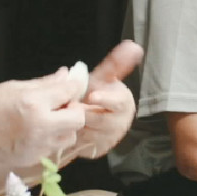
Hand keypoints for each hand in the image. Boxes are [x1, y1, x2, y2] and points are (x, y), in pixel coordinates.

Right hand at [0, 69, 86, 168]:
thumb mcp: (15, 87)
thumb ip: (44, 83)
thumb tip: (66, 75)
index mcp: (34, 103)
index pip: (69, 92)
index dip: (71, 87)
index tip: (67, 87)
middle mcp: (40, 127)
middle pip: (78, 119)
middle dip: (73, 110)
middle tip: (60, 106)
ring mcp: (38, 146)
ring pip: (70, 136)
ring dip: (65, 127)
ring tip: (48, 120)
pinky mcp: (34, 159)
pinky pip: (54, 147)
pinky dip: (51, 139)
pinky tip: (36, 132)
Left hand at [70, 40, 142, 158]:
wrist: (91, 118)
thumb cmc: (97, 93)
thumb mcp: (104, 78)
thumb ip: (116, 64)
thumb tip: (134, 46)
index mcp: (123, 102)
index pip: (118, 102)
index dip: (106, 100)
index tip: (92, 96)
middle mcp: (120, 122)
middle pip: (102, 121)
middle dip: (86, 115)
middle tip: (70, 107)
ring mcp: (109, 137)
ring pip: (90, 133)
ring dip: (76, 126)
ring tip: (63, 117)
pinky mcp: (96, 149)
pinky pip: (82, 145)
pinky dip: (71, 137)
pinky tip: (63, 129)